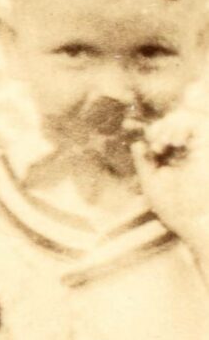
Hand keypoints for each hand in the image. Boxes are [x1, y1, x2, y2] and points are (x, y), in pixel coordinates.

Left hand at [132, 101, 208, 255]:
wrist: (197, 220)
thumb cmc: (175, 209)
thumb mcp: (152, 183)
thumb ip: (144, 163)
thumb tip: (137, 143)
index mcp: (174, 161)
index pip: (161, 136)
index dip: (153, 134)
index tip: (149, 148)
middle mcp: (187, 153)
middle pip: (172, 124)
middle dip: (159, 129)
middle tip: (156, 147)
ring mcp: (199, 149)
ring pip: (184, 119)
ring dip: (169, 126)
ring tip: (163, 144)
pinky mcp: (207, 146)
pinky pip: (197, 122)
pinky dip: (182, 125)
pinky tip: (174, 141)